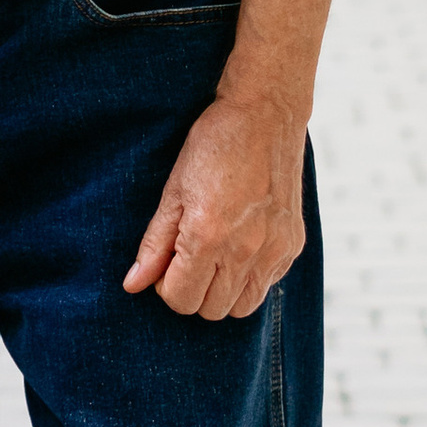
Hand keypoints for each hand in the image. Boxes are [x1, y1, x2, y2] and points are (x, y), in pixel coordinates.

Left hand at [125, 91, 304, 318]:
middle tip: (188, 257)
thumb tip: (133, 285)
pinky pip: (267, 285)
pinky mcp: (293, 245)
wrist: (265, 115)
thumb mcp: (173, 191)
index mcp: (208, 237)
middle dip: (192, 291)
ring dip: (222, 291)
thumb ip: (154, 244)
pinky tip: (240, 246)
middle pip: (210, 310)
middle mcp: (245, 251)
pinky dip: (250, 278)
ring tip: (214, 256)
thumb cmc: (214, 146)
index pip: (181, 300)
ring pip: (241, 307)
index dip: (166, 286)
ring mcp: (274, 250)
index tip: (167, 262)